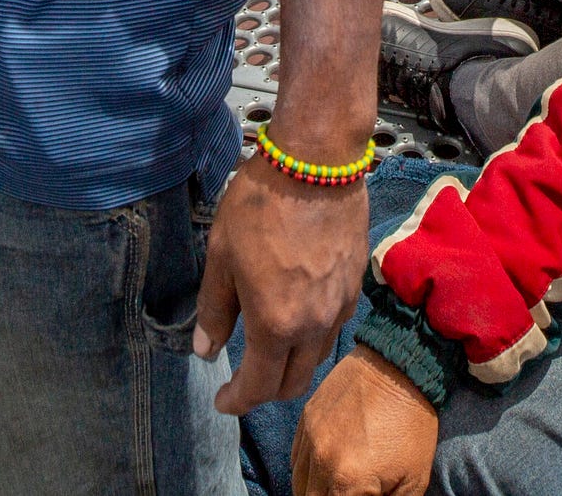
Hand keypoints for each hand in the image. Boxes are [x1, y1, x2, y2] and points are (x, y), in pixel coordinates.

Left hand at [198, 155, 372, 412]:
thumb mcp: (221, 255)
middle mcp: (315, 325)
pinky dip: (312, 336)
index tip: (222, 400)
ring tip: (268, 347)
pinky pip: (333, 327)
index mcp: (276, 323)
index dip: (237, 401)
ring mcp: (341, 306)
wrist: (318, 161)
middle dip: (265, 392)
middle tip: (242, 381)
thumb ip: (214, 309)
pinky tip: (296, 313)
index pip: (259, 387)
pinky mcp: (356, 285)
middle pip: (293, 383)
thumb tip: (205, 350)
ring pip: (317, 357)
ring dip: (291, 364)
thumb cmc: (261, 203)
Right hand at [292, 351, 438, 494]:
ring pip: (299, 484)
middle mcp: (322, 462)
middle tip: (350, 491)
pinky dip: (305, 471)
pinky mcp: (306, 419)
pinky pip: (295, 458)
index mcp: (348, 482)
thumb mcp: (414, 480)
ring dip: (314, 492)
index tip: (364, 495)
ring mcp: (310, 439)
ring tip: (334, 489)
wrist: (399, 368)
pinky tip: (323, 472)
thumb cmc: (412, 425)